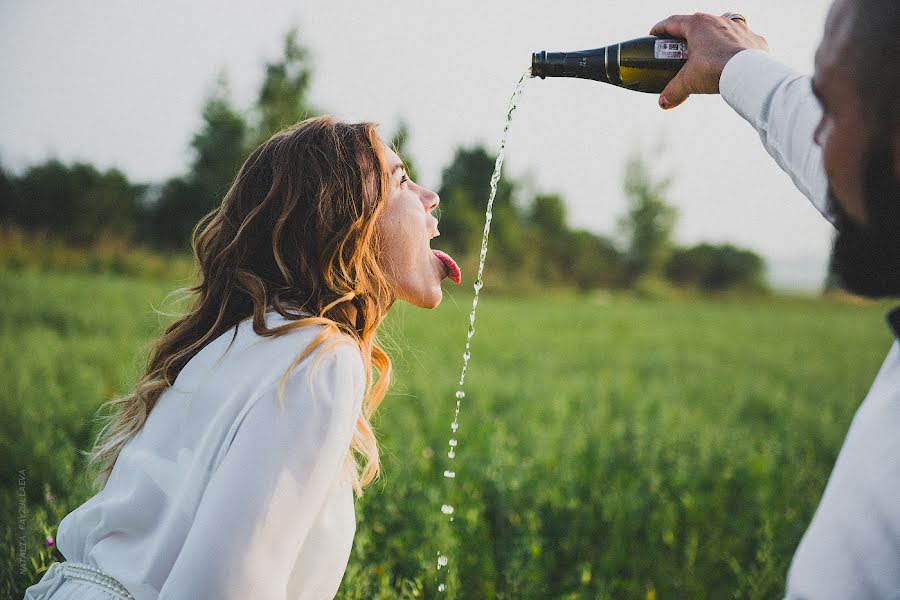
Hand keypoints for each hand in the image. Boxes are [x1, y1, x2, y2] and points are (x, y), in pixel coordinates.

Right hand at [650, 12, 768, 108]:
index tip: (654, 36)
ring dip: (713, 35)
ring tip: (709, 50)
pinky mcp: (754, 38)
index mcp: (698, 25)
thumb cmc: (716, 69)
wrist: (749, 74)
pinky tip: (733, 58)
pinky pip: (742, 38)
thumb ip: (673, 90)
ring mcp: (738, 28)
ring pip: (723, 25)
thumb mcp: (688, 81)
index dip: (660, 30)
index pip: (672, 22)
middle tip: (680, 48)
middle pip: (697, 23)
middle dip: (687, 34)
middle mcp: (719, 20)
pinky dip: (735, 46)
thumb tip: (663, 102)